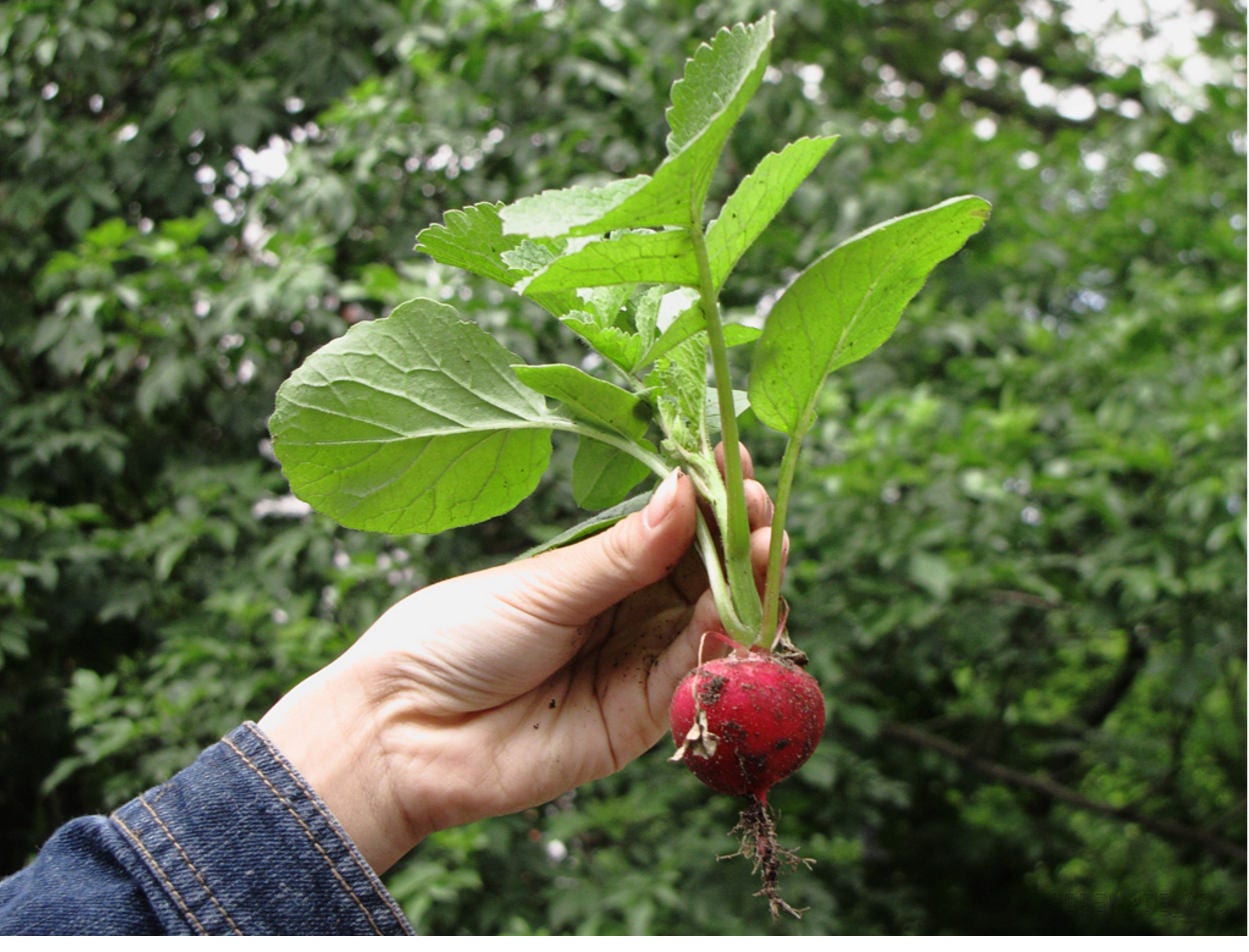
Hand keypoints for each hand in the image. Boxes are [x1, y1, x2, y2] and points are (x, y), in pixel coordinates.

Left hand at [259, 449, 778, 873]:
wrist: (402, 732)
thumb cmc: (455, 637)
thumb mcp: (543, 586)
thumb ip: (621, 554)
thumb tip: (684, 491)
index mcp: (600, 567)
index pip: (674, 528)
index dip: (711, 501)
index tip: (740, 469)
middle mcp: (628, 611)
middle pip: (704, 574)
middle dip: (740, 542)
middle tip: (763, 514)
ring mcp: (636, 663)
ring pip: (709, 624)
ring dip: (743, 591)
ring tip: (765, 554)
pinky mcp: (639, 718)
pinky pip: (691, 678)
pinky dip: (718, 648)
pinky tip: (732, 614)